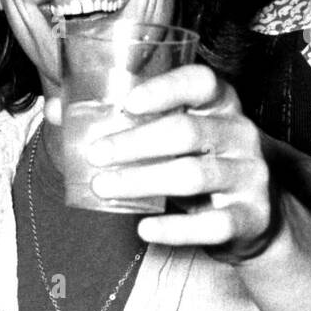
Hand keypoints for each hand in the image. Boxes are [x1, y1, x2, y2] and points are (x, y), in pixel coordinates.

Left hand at [46, 65, 280, 260]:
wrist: (255, 217)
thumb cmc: (200, 164)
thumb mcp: (172, 138)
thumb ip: (124, 123)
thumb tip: (55, 109)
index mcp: (220, 105)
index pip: (202, 81)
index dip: (165, 89)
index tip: (128, 103)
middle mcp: (241, 134)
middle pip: (186, 131)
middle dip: (135, 142)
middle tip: (96, 154)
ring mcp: (250, 176)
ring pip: (193, 175)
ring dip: (142, 181)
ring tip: (104, 187)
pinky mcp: (250, 216)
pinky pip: (211, 224)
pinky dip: (174, 228)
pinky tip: (144, 228)